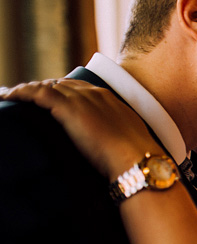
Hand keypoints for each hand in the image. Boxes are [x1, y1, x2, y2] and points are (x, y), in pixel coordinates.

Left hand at [0, 79, 156, 177]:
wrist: (136, 159)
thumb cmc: (136, 157)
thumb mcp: (128, 138)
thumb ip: (116, 133)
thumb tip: (111, 144)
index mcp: (110, 99)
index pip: (79, 88)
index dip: (62, 92)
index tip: (50, 100)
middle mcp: (95, 94)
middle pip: (61, 84)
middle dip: (43, 89)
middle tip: (26, 99)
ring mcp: (82, 100)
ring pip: (47, 86)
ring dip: (27, 90)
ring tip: (11, 95)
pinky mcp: (69, 109)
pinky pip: (38, 93)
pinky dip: (21, 92)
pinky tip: (8, 96)